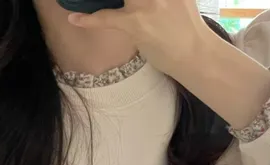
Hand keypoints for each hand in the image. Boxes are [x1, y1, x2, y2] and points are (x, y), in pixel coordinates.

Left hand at [68, 0, 269, 129]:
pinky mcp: (136, 23)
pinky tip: (74, 18)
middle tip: (122, 2)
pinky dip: (88, 19)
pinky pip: (107, 18)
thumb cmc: (187, 29)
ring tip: (83, 1)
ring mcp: (146, 4)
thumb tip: (141, 2)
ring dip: (102, 0)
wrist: (195, 54)